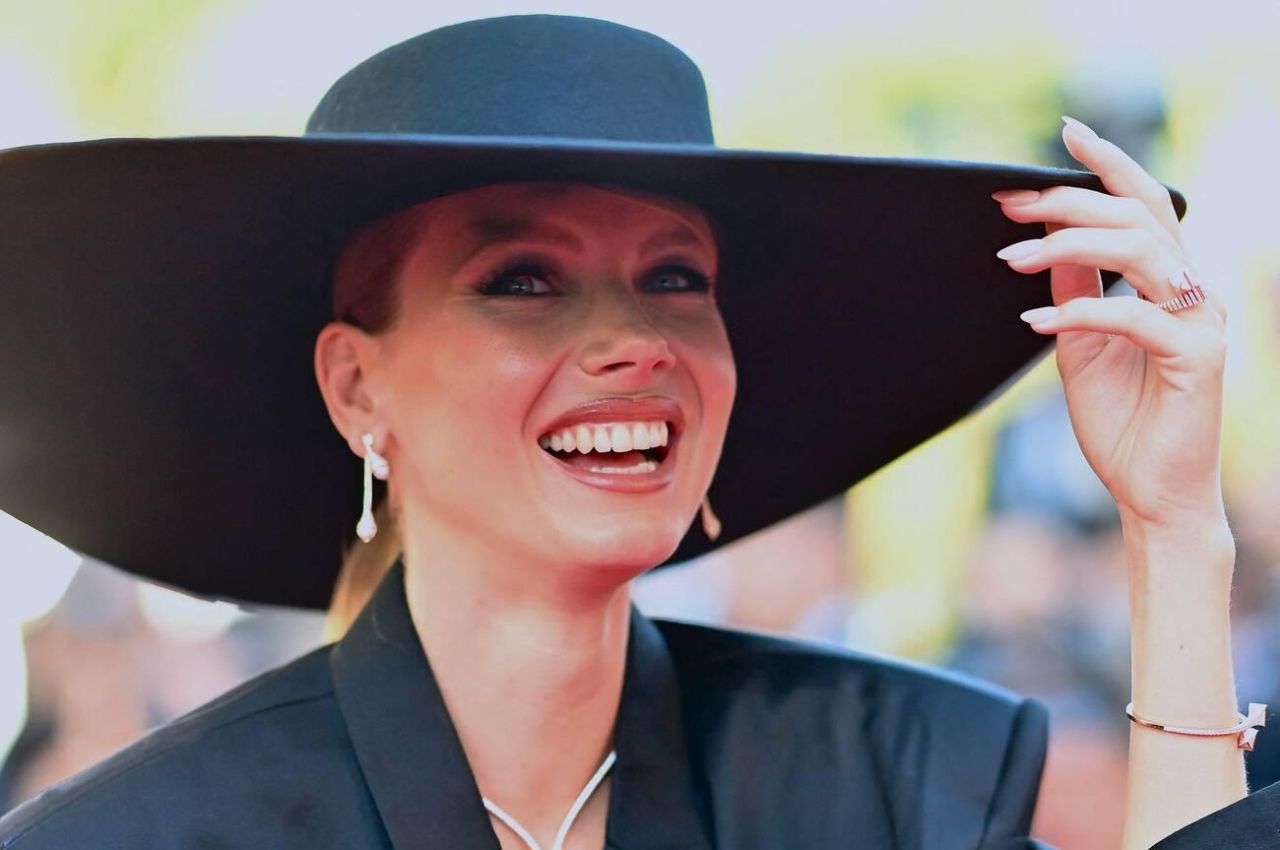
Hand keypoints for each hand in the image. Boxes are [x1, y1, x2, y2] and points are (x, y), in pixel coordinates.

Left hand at [993, 117, 1227, 530]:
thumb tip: (1047, 235)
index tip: (1063, 134)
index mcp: (1172, 279)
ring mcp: (1203, 320)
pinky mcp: (1199, 357)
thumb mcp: (1080, 342)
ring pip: (1138, 251)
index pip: (1145, 202)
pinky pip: (1133, 316)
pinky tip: (1034, 323)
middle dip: (1066, 203)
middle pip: (1136, 216)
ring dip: (1066, 248)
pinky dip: (1078, 313)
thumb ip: (1073, 288)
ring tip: (1010, 262)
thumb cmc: (1120, 419)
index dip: (1107, 164)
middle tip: (1008, 209)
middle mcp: (1196, 289)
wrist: (1148, 490)